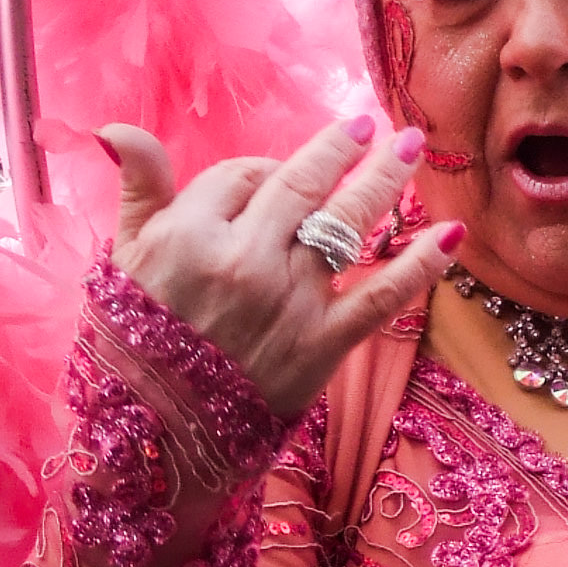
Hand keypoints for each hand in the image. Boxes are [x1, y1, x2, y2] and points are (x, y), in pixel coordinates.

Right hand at [100, 114, 461, 419]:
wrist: (156, 441)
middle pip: (304, 186)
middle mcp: (244, 259)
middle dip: (344, 148)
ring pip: (346, 224)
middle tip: (378, 125)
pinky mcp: (321, 345)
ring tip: (411, 147)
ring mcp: (288, 301)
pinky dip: (420, 264)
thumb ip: (137, 189)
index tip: (269, 180)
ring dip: (386, 180)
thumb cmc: (133, 346)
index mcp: (190, 233)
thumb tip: (117, 127)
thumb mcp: (123, 259)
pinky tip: (450, 234)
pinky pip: (379, 295)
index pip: (242, 175)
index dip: (261, 171)